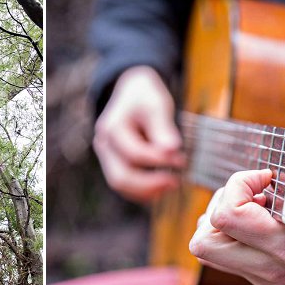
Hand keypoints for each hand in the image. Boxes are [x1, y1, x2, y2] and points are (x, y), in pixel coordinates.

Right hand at [93, 66, 184, 202]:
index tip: (181, 160)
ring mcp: (106, 156)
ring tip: (171, 185)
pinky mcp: (113, 164)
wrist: (132, 93)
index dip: (159, 160)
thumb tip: (172, 150)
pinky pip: (124, 185)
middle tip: (175, 182)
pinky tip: (161, 187)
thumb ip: (162, 128)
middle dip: (149, 184)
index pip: (134, 154)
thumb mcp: (156, 105)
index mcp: (112, 128)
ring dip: (146, 191)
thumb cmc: (145, 97)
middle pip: (120, 177)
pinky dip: (142, 191)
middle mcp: (104, 144)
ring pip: (120, 185)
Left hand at [188, 67, 284, 284]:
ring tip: (256, 207)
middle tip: (252, 195)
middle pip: (202, 240)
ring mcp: (266, 277)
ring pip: (204, 249)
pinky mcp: (260, 279)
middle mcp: (274, 267)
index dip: (238, 185)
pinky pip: (216, 255)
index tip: (267, 176)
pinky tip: (259, 221)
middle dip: (220, 208)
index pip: (225, 215)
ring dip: (221, 222)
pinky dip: (227, 234)